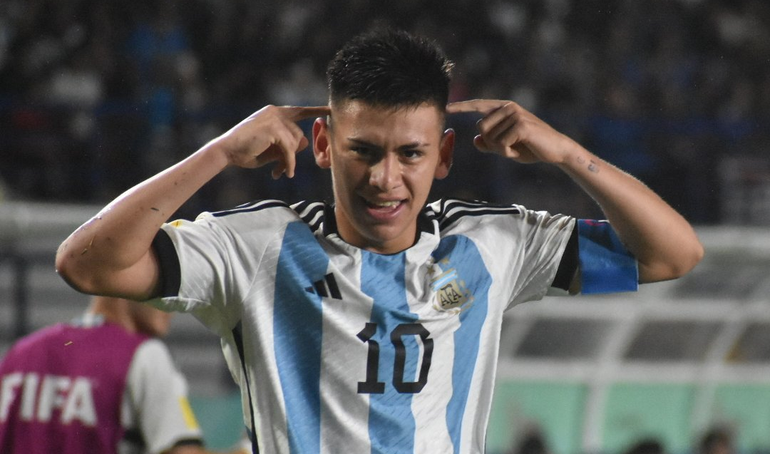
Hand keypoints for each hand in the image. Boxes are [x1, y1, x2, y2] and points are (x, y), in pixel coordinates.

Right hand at [214, 105, 329, 177]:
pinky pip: (289, 150)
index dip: (316, 111)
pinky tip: (284, 173)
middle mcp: (276, 112)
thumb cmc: (246, 151)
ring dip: (289, 161)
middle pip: (299, 135)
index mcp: (274, 113)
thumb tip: (305, 143)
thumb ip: (288, 145)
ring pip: (295, 143)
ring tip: (279, 171)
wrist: (226, 151)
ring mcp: (275, 118)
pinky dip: (289, 163)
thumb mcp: (272, 149)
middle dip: (293, 155)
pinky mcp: (274, 128)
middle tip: (283, 170)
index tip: (331, 110)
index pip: (299, 111)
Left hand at [447, 99, 574, 163]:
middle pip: (481, 127)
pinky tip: (519, 151)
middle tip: (508, 148)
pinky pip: (500, 144)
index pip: (478, 105)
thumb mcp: (507, 147)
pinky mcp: (520, 125)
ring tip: (516, 148)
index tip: (447, 107)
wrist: (555, 151)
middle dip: (490, 143)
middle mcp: (508, 107)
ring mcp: (515, 114)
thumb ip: (490, 144)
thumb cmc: (530, 147)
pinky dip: (507, 153)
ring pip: (490, 137)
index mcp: (504, 108)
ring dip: (500, 150)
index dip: (462, 106)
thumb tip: (476, 140)